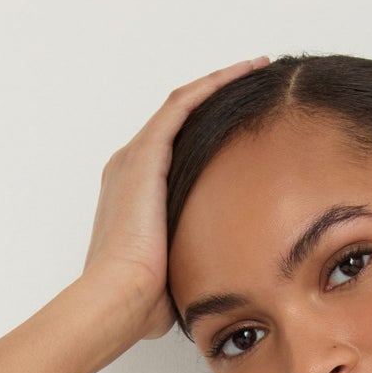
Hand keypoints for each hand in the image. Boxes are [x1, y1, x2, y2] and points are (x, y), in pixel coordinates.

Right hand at [79, 58, 270, 345]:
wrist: (116, 300)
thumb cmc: (139, 304)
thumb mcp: (173, 276)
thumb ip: (191, 262)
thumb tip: (218, 279)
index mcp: (132, 197)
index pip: (173, 152)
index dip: (206, 135)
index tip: (240, 130)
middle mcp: (129, 170)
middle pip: (178, 121)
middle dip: (216, 101)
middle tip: (253, 87)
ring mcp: (135, 159)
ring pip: (182, 104)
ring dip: (219, 83)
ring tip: (255, 69)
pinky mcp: (145, 155)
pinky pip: (183, 105)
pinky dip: (213, 84)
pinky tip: (243, 72)